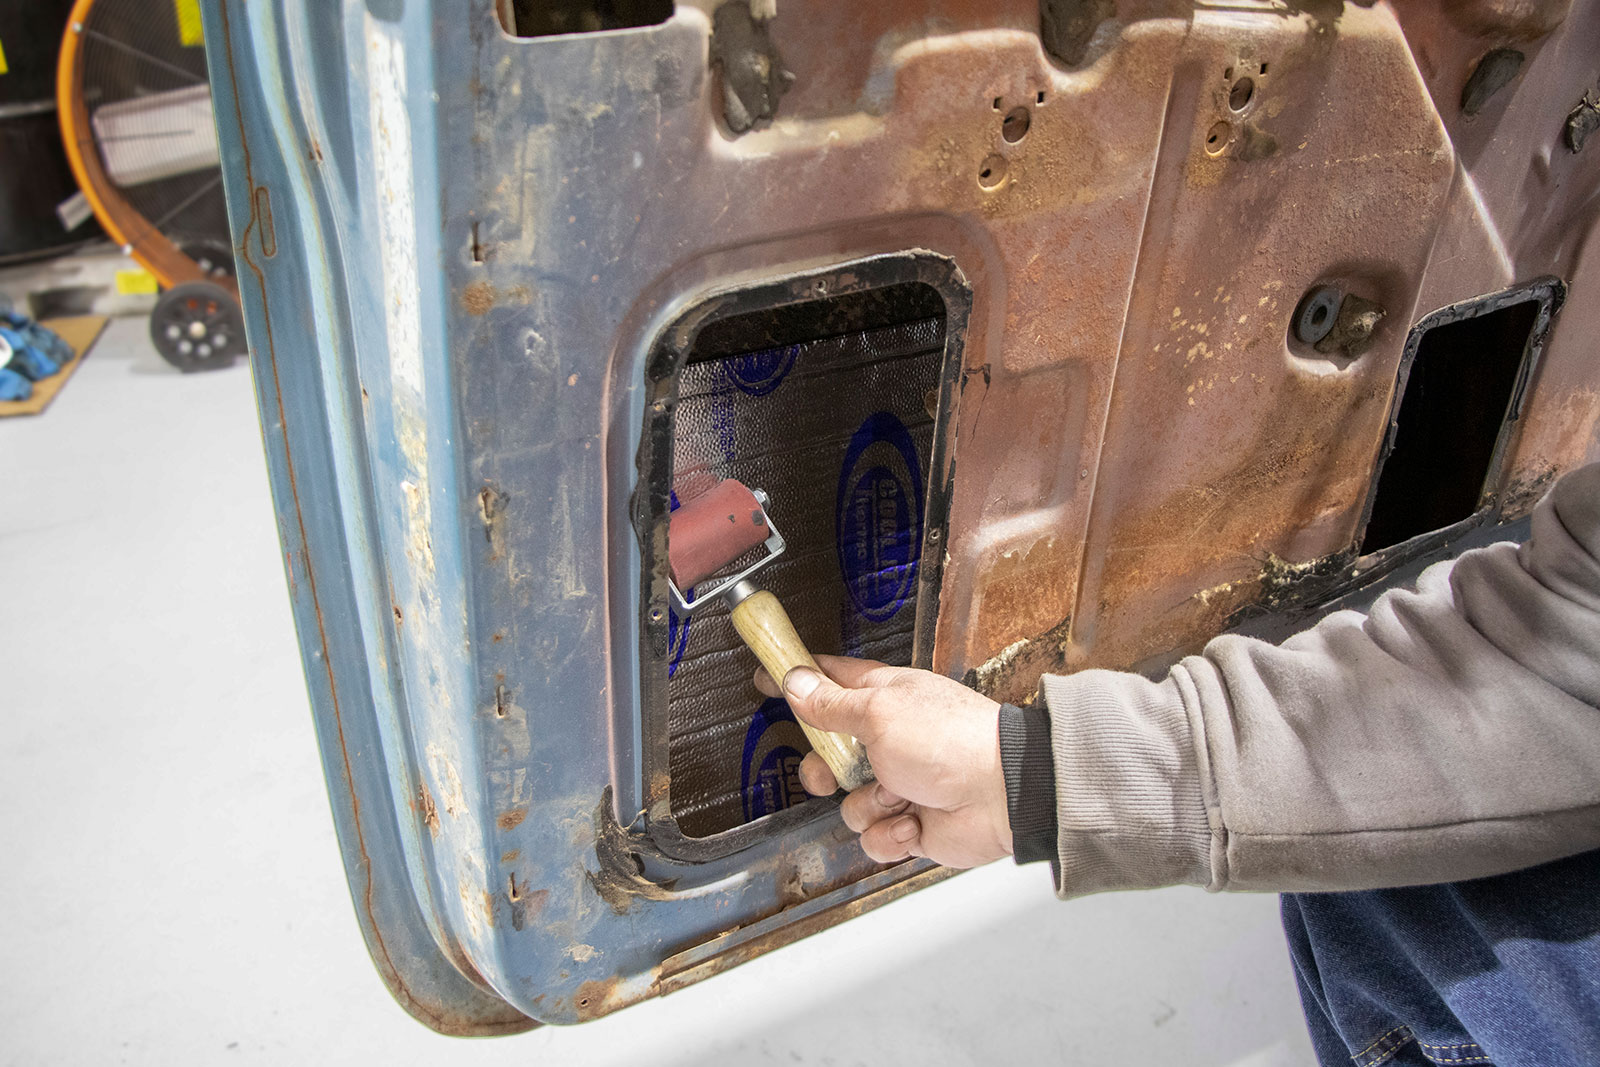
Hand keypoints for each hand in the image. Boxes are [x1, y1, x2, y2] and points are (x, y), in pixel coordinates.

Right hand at [754, 655, 1011, 867]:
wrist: (1003, 793)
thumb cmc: (952, 740)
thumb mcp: (879, 712)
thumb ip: (831, 704)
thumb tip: (795, 683)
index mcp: (884, 698)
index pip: (830, 681)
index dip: (797, 679)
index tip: (766, 676)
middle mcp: (889, 740)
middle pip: (829, 752)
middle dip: (822, 768)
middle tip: (829, 771)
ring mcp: (900, 783)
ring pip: (849, 803)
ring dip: (868, 804)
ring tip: (899, 795)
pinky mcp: (911, 824)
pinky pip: (874, 838)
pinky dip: (890, 835)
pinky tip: (914, 822)